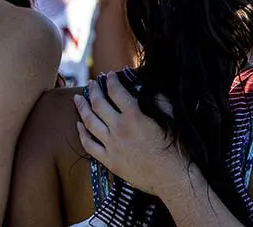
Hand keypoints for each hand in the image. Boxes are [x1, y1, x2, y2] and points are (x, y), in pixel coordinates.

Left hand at [75, 74, 190, 196]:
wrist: (172, 177)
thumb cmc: (175, 148)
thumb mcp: (172, 118)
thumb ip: (160, 101)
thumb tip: (150, 89)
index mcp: (134, 116)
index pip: (116, 92)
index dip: (111, 81)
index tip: (109, 75)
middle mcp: (119, 128)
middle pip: (99, 104)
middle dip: (93, 91)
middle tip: (91, 84)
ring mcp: (111, 145)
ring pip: (89, 122)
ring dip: (82, 108)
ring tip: (77, 99)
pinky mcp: (109, 161)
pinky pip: (89, 145)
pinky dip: (82, 134)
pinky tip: (79, 125)